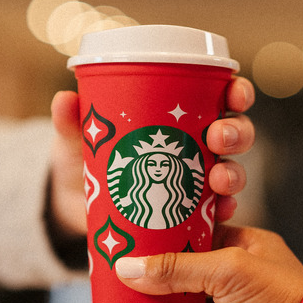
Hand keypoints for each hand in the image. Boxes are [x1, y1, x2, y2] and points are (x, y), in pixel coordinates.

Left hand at [48, 76, 256, 237]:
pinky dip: (224, 209)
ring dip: (234, 173)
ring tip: (218, 179)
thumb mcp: (79, 138)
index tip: (235, 94)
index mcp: (182, 114)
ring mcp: (198, 179)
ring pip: (233, 170)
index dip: (237, 92)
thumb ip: (72, 122)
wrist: (76, 204)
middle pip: (235, 133)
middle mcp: (198, 144)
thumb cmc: (87, 156)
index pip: (222, 96)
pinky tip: (220, 210)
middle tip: (217, 137)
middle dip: (237, 133)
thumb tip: (64, 100)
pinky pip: (218, 209)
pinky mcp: (192, 211)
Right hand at [105, 225, 302, 302]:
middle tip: (111, 262)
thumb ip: (177, 267)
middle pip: (177, 270)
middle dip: (145, 269)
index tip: (133, 227)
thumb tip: (129, 268)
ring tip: (106, 297)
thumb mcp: (230, 270)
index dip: (163, 230)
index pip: (195, 231)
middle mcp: (231, 279)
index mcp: (243, 246)